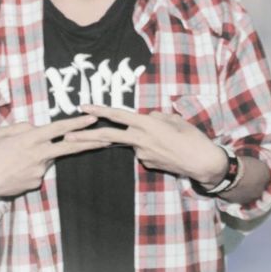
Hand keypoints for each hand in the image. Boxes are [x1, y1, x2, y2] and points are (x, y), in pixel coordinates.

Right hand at [0, 114, 102, 205]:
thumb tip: (37, 127)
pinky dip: (31, 167)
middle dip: (90, 142)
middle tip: (108, 138)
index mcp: (30, 139)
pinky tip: (15, 170)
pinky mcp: (36, 183)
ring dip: (40, 155)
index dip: (77, 123)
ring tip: (15, 159)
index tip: (93, 119)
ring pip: (47, 158)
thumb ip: (23, 127)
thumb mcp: (3, 133)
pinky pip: (39, 171)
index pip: (59, 129)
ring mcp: (39, 171)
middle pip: (70, 147)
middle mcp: (38, 155)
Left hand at [64, 104, 226, 184]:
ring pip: (134, 141)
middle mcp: (141, 139)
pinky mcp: (147, 164)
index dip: (100, 111)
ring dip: (140, 138)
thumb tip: (148, 118)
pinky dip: (151, 147)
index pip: (118, 116)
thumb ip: (158, 117)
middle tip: (68, 137)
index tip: (83, 108)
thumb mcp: (175, 120)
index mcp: (148, 124)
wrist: (202, 163)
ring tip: (167, 140)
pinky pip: (144, 150)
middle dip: (86, 137)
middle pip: (109, 136)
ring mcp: (143, 154)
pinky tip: (168, 148)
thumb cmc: (193, 138)